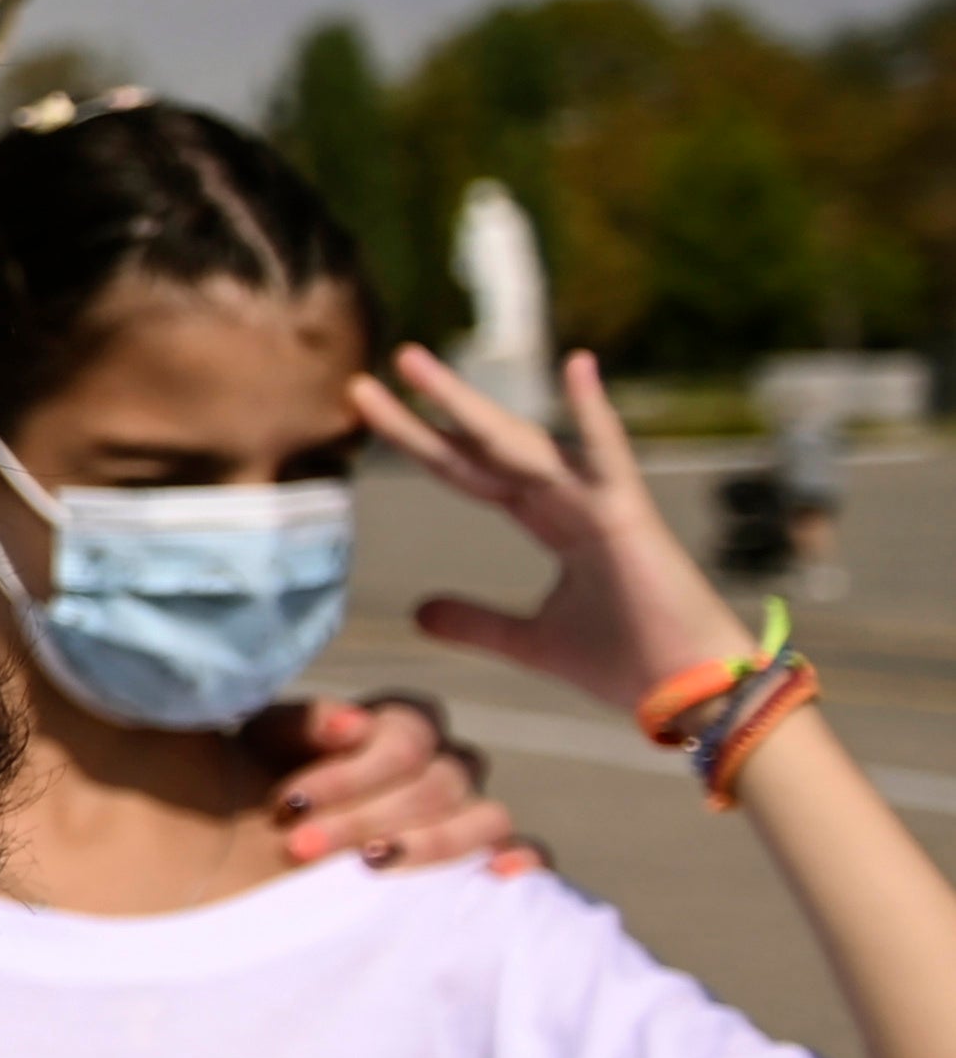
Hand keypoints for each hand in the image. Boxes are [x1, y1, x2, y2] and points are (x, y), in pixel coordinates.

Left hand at [259, 693, 539, 877]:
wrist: (245, 846)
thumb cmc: (258, 781)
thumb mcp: (264, 743)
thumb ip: (305, 723)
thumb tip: (352, 726)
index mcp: (401, 725)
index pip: (408, 734)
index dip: (350, 772)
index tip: (287, 805)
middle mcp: (444, 765)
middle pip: (437, 783)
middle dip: (362, 818)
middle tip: (299, 847)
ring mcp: (468, 813)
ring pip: (487, 818)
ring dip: (429, 844)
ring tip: (372, 866)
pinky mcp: (479, 861)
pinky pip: (528, 853)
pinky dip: (523, 861)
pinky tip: (499, 874)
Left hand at [352, 345, 752, 720]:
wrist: (690, 694)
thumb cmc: (626, 662)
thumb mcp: (529, 641)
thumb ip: (476, 622)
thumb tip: (418, 612)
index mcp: (551, 521)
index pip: (469, 471)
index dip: (422, 442)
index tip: (368, 408)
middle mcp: (570, 500)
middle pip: (482, 449)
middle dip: (429, 414)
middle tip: (371, 377)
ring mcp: (600, 503)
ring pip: (519, 444)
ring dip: (465, 405)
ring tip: (411, 364)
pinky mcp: (631, 518)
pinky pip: (610, 458)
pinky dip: (594, 414)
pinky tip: (577, 366)